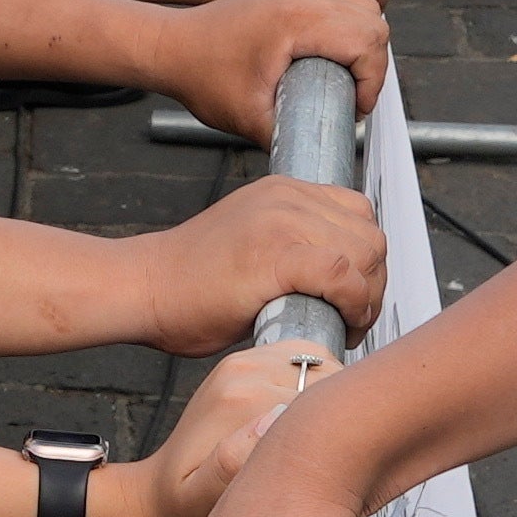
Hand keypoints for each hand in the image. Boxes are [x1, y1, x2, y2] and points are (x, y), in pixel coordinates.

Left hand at [124, 336, 334, 516]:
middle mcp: (243, 370)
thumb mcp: (202, 498)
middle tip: (332, 456)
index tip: (344, 460)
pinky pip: (306, 360)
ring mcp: (245, 362)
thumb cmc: (184, 507)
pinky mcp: (247, 365)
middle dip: (341, 412)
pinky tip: (306, 421)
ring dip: (332, 397)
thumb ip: (234, 459)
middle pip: (328, 375)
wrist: (158, 495)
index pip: (325, 395)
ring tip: (320, 440)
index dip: (347, 426)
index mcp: (239, 398)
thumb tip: (276, 418)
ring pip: (323, 364)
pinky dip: (318, 384)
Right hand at [143, 175, 388, 353]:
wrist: (143, 288)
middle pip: (369, 235)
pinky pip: (342, 274)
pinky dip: (353, 303)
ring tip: (345, 324)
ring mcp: (281, 222)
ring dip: (367, 297)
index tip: (354, 296)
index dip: (366, 261)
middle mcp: (287, 198)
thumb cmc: (190, 284)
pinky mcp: (274, 255)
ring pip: (364, 253)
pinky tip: (340, 322)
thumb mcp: (252, 245)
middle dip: (373, 283)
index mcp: (283, 192)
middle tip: (352, 318)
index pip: (358, 214)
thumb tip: (344, 280)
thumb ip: (294, 246)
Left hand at [161, 0, 389, 139]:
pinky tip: (336, 43)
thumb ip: (291, 136)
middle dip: (374, 62)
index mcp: (297, 19)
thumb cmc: (201, 72)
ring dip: (366, 37)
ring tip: (348, 71)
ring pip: (363, 1)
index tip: (355, 105)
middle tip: (353, 93)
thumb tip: (320, 151)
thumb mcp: (250, 118)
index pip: (368, 40)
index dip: (372, 80)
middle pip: (373, 19)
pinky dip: (350, 16)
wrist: (172, 46)